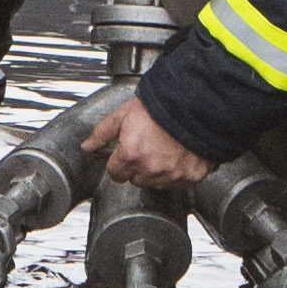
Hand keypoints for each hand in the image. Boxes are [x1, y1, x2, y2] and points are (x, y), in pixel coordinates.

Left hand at [81, 94, 207, 192]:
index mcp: (131, 154)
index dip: (118, 162)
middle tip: (147, 146)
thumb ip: (103, 132)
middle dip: (137, 166)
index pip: (115, 173)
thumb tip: (88, 146)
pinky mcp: (190, 177)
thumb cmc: (163, 106)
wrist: (199, 105)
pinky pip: (177, 182)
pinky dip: (176, 173)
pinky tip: (178, 155)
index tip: (126, 153)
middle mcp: (150, 169)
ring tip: (164, 149)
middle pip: (135, 179)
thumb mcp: (125, 113)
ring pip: (155, 183)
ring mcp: (172, 175)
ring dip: (156, 171)